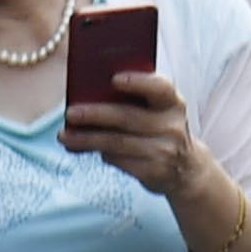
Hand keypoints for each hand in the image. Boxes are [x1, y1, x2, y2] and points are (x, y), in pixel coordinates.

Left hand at [65, 68, 212, 198]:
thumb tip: (89, 93)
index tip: (113, 79)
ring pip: (117, 142)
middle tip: (70, 113)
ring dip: (87, 139)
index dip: (138, 82)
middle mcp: (172, 126)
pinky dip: (99, 153)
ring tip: (64, 136)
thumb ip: (135, 99)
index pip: (160, 88)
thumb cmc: (161, 129)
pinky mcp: (153, 172)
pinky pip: (119, 161)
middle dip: (96, 114)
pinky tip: (81, 148)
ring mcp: (164, 151)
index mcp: (173, 103)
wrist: (186, 168)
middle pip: (128, 117)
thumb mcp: (158, 111)